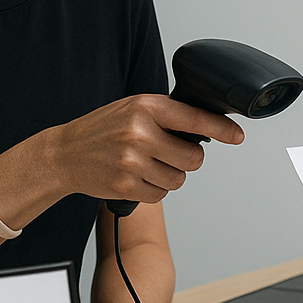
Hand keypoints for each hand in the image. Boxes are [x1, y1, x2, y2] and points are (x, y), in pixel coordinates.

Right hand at [57, 94, 244, 205]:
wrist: (64, 154)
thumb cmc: (102, 130)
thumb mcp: (133, 109)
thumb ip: (166, 115)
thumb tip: (206, 129)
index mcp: (146, 107)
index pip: (195, 118)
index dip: (222, 129)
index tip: (237, 135)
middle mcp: (140, 133)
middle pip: (193, 158)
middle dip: (187, 159)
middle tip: (168, 153)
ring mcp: (133, 161)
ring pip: (179, 178)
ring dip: (169, 175)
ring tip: (145, 164)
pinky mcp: (126, 186)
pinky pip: (161, 194)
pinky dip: (154, 189)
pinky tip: (135, 176)